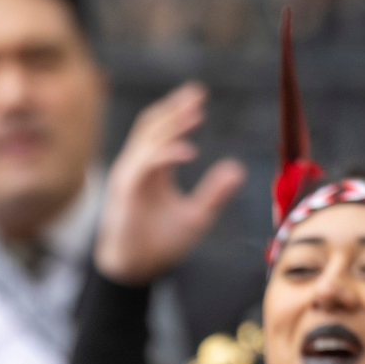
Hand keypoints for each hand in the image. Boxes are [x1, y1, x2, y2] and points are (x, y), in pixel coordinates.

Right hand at [92, 82, 246, 285]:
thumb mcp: (195, 216)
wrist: (135, 270)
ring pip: (148, 139)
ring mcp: (129, 176)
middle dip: (174, 109)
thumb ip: (214, 193)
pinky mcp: (126, 191)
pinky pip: (145, 164)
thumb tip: (238, 169)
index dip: (178, 111)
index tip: (199, 96)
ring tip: (195, 112)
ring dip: (171, 124)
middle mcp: (137, 167)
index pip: (162, 130)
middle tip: (198, 93)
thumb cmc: (159, 245)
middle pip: (152, 126)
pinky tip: (190, 152)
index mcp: (151, 170)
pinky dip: (167, 154)